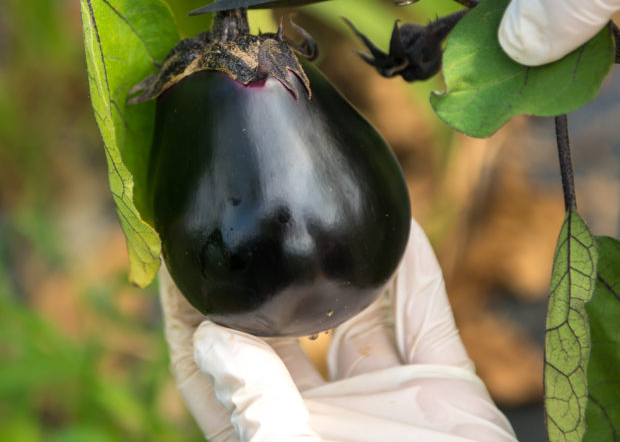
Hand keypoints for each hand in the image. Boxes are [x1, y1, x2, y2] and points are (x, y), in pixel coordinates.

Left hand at [160, 222, 517, 441]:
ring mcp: (384, 399)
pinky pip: (423, 314)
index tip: (177, 252)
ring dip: (342, 262)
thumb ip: (256, 409)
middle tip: (247, 207)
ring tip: (319, 201)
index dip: (190, 310)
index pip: (214, 365)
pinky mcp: (443, 388)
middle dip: (262, 272)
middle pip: (279, 326)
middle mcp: (324, 414)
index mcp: (275, 434)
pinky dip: (413, 270)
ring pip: (355, 311)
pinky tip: (398, 225)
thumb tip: (208, 338)